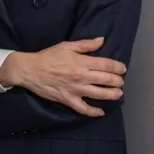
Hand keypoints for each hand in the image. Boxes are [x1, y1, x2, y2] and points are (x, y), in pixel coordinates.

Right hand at [0, 38, 125, 117]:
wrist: (30, 70)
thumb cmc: (48, 56)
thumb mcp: (66, 46)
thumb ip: (85, 44)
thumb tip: (102, 40)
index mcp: (82, 62)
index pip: (106, 65)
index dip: (118, 67)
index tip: (123, 69)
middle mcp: (81, 76)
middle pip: (106, 80)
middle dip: (117, 81)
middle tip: (121, 81)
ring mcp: (75, 90)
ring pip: (99, 94)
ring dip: (112, 95)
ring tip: (118, 94)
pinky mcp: (68, 100)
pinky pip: (83, 109)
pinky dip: (94, 112)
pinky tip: (101, 112)